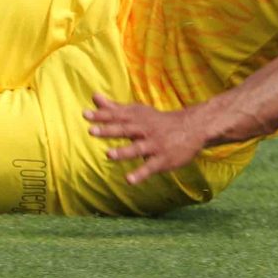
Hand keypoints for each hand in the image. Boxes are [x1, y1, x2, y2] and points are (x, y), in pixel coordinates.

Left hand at [84, 92, 208, 185]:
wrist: (192, 127)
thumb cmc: (157, 121)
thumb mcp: (137, 112)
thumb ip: (114, 108)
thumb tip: (94, 97)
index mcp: (136, 118)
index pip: (117, 116)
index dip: (101, 115)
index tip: (85, 115)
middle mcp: (144, 130)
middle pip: (125, 129)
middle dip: (109, 130)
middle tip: (91, 130)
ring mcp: (154, 145)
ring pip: (138, 148)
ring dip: (124, 152)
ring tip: (108, 155)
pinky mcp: (162, 159)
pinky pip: (150, 167)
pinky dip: (140, 174)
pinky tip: (129, 180)